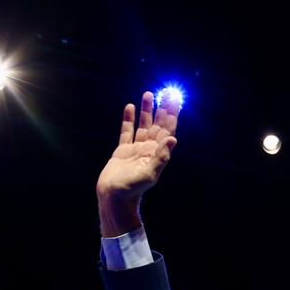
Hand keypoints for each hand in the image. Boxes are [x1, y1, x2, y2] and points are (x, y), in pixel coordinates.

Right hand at [96, 91, 180, 236]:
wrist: (113, 197)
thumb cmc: (132, 189)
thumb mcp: (149, 174)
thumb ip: (161, 157)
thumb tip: (173, 139)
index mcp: (157, 154)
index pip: (168, 130)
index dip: (172, 115)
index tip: (175, 100)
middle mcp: (149, 150)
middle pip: (158, 124)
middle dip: (162, 108)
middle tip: (166, 92)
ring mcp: (136, 149)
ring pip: (143, 125)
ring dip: (146, 110)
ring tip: (149, 94)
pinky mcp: (122, 151)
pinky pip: (126, 131)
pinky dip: (129, 120)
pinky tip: (130, 107)